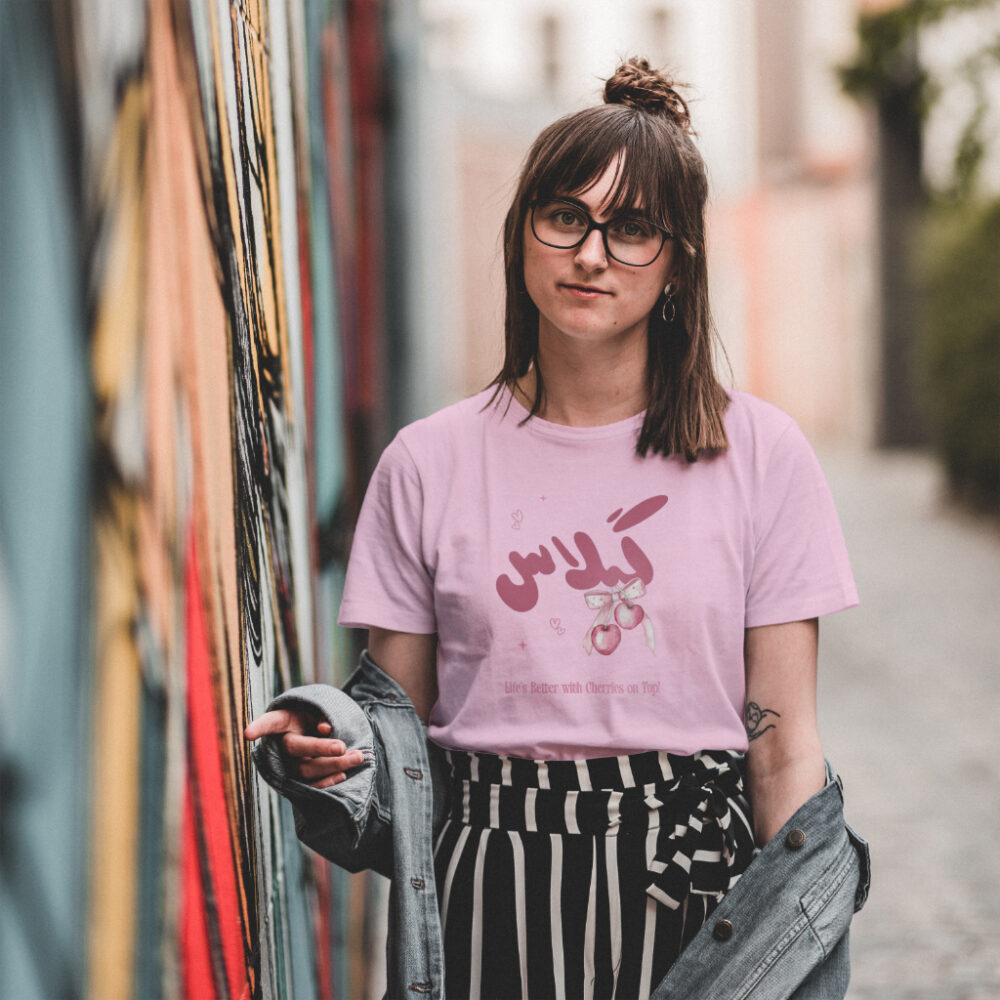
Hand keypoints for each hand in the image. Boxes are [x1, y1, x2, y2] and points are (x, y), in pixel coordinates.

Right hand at [244, 708, 364, 788]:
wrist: (314, 734)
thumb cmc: (313, 718)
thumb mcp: (316, 710)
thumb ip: (320, 716)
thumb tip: (325, 728)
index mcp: (282, 721)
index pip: (270, 722)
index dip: (259, 727)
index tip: (247, 734)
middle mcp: (281, 744)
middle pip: (297, 748)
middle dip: (322, 748)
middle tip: (343, 747)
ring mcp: (288, 765)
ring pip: (306, 769)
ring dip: (334, 765)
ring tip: (358, 757)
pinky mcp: (298, 780)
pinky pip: (310, 786)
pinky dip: (327, 783)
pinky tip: (343, 776)